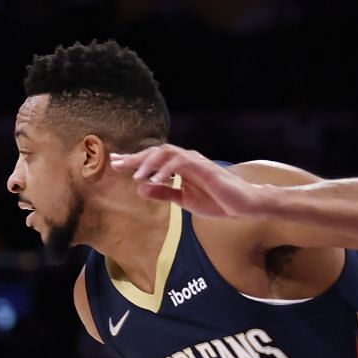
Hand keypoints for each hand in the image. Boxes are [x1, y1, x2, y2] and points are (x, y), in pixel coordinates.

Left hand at [108, 145, 261, 218]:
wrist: (242, 205)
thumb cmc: (217, 201)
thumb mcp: (184, 199)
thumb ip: (164, 192)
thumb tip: (141, 189)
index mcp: (181, 166)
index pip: (154, 159)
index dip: (134, 160)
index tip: (115, 163)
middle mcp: (186, 159)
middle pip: (156, 152)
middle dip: (135, 157)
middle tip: (116, 164)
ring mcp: (195, 161)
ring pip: (166, 153)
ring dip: (149, 163)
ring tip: (135, 176)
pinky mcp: (204, 167)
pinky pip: (181, 163)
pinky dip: (166, 169)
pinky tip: (155, 179)